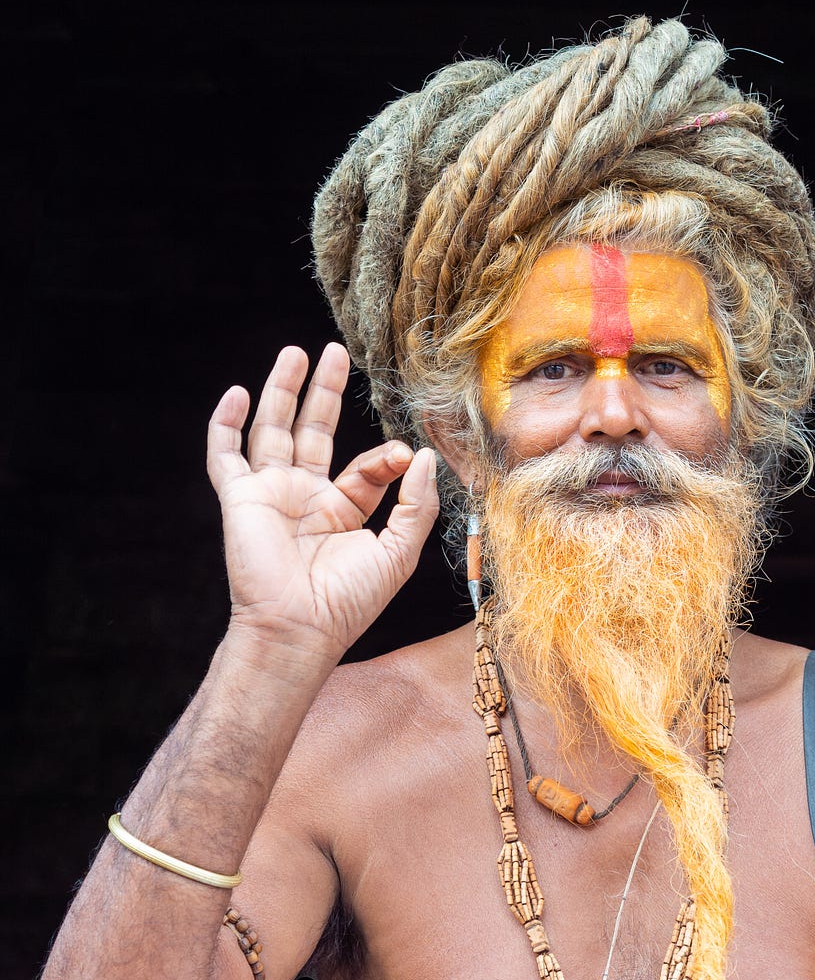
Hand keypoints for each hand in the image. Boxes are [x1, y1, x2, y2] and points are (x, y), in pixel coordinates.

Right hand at [207, 343, 437, 664]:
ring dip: (281, 390)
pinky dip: (224, 424)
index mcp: (342, 511)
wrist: (300, 628)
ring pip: (272, 430)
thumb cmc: (350, 601)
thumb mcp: (398, 552)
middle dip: (323, 392)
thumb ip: (416, 505)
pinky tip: (235, 393)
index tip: (403, 452)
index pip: (364, 466)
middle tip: (335, 351)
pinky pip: (224, 456)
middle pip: (313, 431)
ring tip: (295, 353)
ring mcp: (271, 495)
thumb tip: (424, 455)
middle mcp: (305, 498)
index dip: (384, 455)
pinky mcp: (240, 499)